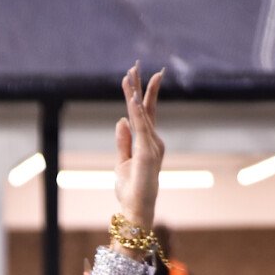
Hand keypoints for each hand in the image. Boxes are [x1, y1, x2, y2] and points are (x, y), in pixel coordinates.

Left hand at [113, 63, 164, 232]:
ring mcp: (152, 145)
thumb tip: (121, 121)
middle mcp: (153, 141)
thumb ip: (123, 142)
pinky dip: (136, 111)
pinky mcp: (147, 152)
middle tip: (135, 65)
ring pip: (142, 113)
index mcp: (147, 143)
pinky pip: (141, 126)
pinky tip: (130, 97)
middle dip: (139, 86)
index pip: (144, 113)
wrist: (136, 209)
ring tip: (129, 74)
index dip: (140, 95)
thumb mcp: (123, 162)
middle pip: (145, 108)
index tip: (136, 76)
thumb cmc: (131, 190)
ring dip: (134, 93)